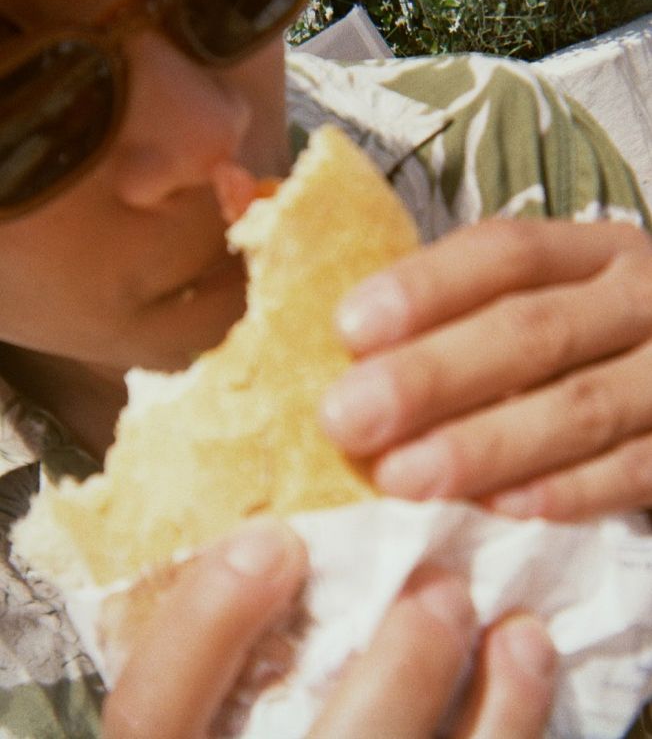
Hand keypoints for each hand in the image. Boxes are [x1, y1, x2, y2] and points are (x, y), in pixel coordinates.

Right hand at [101, 518, 555, 738]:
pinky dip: (518, 724)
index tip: (271, 539)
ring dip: (491, 709)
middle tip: (438, 584)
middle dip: (398, 674)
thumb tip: (265, 531)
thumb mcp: (199, 699)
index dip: (204, 624)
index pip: (151, 714)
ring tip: (515, 627)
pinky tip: (530, 661)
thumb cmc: (231, 722)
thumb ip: (214, 647)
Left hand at [321, 219, 651, 519]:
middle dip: (432, 377)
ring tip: (402, 477)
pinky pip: (633, 471)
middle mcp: (639, 300)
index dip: (426, 288)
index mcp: (590, 253)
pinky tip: (499, 508)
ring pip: (578, 408)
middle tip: (347, 418)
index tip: (349, 329)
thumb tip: (355, 359)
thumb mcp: (541, 300)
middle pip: (532, 331)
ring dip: (483, 446)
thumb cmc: (581, 340)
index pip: (505, 253)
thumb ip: (466, 315)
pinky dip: (566, 491)